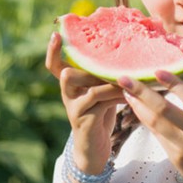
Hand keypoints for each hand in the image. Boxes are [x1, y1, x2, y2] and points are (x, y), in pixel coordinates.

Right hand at [46, 31, 121, 172]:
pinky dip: (118, 96)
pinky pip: (102, 102)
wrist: (94, 148)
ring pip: (92, 87)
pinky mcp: (84, 120)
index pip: (54, 64)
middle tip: (111, 64)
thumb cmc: (100, 114)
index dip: (53, 50)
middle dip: (89, 66)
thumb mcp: (99, 91)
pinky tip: (130, 95)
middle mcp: (67, 94)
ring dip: (112, 83)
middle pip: (67, 73)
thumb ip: (101, 75)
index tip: (55, 33)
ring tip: (129, 79)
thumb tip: (122, 51)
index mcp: (70, 84)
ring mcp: (74, 108)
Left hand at [117, 61, 182, 182]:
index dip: (175, 85)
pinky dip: (144, 118)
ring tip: (124, 89)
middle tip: (123, 77)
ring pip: (155, 123)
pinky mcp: (174, 156)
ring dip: (137, 105)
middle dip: (142, 93)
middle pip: (165, 111)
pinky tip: (135, 105)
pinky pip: (156, 134)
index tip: (157, 71)